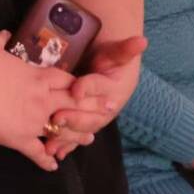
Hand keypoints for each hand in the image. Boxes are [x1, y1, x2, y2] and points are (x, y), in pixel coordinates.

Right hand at [0, 31, 78, 170]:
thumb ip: (1, 39)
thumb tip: (6, 34)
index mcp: (38, 78)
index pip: (67, 80)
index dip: (80, 84)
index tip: (91, 86)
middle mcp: (42, 100)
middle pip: (75, 104)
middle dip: (92, 107)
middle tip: (108, 110)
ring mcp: (34, 121)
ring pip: (63, 130)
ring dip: (77, 136)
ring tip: (89, 140)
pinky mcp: (20, 139)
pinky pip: (37, 152)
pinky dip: (45, 160)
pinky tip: (52, 166)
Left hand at [47, 35, 146, 160]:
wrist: (110, 72)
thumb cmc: (111, 60)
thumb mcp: (116, 53)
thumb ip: (125, 49)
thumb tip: (141, 41)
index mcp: (113, 90)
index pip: (100, 88)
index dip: (88, 88)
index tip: (76, 89)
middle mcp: (105, 108)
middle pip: (91, 116)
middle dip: (75, 118)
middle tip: (58, 117)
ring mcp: (94, 118)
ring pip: (82, 130)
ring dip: (67, 137)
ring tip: (52, 140)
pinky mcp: (84, 124)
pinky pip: (76, 138)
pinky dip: (65, 146)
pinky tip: (54, 152)